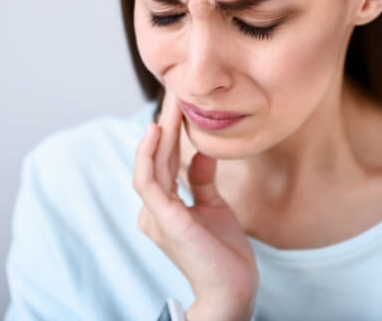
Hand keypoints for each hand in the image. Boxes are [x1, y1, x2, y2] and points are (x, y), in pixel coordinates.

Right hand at [133, 89, 258, 320]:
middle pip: (156, 157)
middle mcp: (154, 209)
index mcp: (163, 206)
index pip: (164, 161)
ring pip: (150, 164)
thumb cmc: (222, 252)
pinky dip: (149, 155)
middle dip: (165, 123)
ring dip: (159, 132)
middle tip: (173, 91)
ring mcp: (155, 215)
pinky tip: (158, 131)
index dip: (171, 132)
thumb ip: (201, 180)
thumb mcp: (212, 206)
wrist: (232, 289)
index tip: (180, 104)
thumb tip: (200, 152)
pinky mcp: (165, 221)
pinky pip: (149, 182)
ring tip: (168, 104)